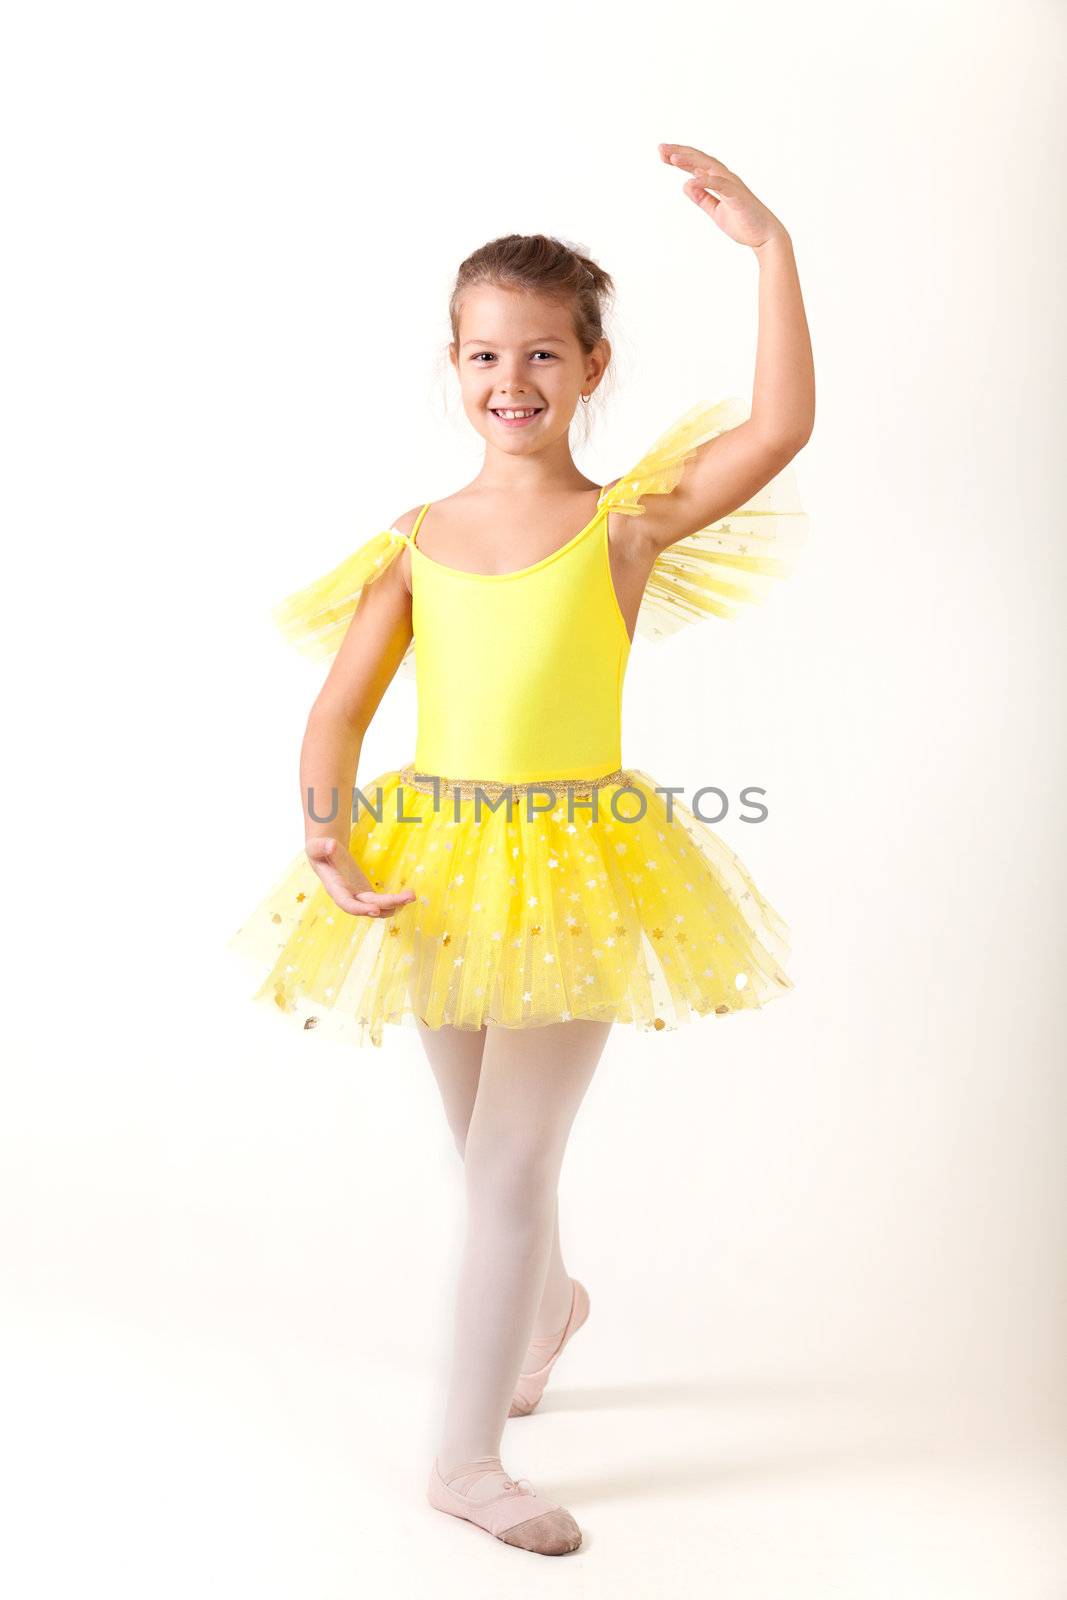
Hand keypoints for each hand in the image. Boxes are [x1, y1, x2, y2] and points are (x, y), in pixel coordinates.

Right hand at [306, 835, 415, 917]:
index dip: (360, 909)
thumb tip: (331, 844)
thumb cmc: (319, 850)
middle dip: (388, 904)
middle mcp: (348, 897)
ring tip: (411, 896)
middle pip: (369, 906)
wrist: (325, 855)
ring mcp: (358, 897)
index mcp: (335, 888)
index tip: (375, 909)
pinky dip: (394, 902)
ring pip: (378, 906)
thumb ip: (322, 846)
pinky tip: (407, 897)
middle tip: (408, 898)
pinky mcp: (366, 894)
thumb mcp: (317, 846)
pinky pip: (381, 902)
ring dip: (396, 904)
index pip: (347, 904)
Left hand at [658, 144, 787, 249]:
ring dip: (690, 161)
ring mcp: (732, 185)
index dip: (679, 158)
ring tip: (673, 157)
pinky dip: (705, 181)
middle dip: (680, 153)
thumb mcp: (716, 211)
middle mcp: (725, 178)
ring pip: (709, 168)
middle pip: (700, 160)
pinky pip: (720, 185)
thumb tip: (686, 185)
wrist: (765, 237)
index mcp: (719, 181)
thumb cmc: (743, 223)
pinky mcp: (737, 196)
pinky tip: (690, 181)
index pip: (696, 165)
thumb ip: (702, 198)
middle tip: (661, 148)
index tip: (662, 153)